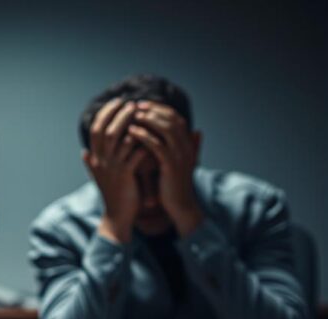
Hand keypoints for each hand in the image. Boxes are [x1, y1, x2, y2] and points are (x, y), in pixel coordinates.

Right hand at [83, 98, 148, 243]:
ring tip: (142, 114)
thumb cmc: (113, 194)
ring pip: (119, 138)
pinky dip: (142, 143)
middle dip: (118, 114)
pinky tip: (153, 135)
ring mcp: (112, 168)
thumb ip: (91, 163)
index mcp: (95, 158)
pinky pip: (134, 153)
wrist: (118, 217)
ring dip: (131, 123)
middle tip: (131, 104)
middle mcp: (101, 161)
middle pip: (106, 130)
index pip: (95, 129)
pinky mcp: (125, 175)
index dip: (105, 113)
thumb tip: (83, 152)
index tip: (117, 102)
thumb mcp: (99, 177)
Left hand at [128, 102, 203, 235]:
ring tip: (133, 115)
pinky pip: (157, 145)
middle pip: (171, 119)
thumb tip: (196, 132)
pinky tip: (131, 131)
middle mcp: (186, 147)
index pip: (175, 117)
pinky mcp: (171, 166)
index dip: (160, 108)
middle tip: (136, 106)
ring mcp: (180, 156)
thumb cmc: (174, 184)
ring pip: (166, 129)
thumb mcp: (178, 162)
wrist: (180, 206)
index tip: (143, 104)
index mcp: (188, 144)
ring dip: (149, 119)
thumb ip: (182, 147)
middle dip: (153, 110)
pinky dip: (144, 136)